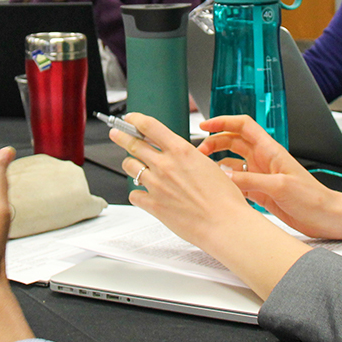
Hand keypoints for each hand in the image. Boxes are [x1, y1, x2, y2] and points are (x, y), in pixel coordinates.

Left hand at [107, 112, 264, 249]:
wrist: (224, 223)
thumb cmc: (224, 198)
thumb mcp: (207, 165)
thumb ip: (187, 157)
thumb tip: (176, 154)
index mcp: (181, 151)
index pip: (149, 126)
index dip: (135, 119)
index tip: (130, 118)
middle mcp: (165, 165)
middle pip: (133, 143)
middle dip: (121, 136)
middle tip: (117, 134)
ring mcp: (156, 185)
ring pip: (129, 166)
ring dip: (130, 164)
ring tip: (133, 165)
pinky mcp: (153, 205)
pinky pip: (134, 194)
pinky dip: (137, 193)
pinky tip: (143, 193)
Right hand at [199, 115, 341, 240]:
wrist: (327, 217)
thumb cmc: (313, 198)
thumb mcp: (280, 186)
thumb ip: (250, 180)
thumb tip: (224, 176)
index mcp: (270, 151)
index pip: (243, 126)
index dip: (223, 121)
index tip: (205, 124)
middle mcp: (263, 160)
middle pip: (232, 142)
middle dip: (214, 143)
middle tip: (199, 153)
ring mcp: (261, 175)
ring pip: (232, 162)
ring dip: (217, 163)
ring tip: (204, 170)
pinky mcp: (260, 192)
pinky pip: (237, 182)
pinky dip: (226, 182)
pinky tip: (218, 187)